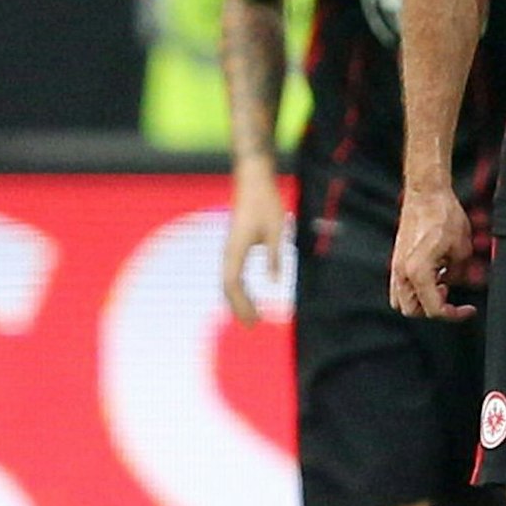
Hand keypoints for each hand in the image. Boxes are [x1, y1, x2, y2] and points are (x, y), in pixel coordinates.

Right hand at [222, 160, 286, 326]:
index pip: (233, 285)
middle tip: (253, 325)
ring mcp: (230, 249)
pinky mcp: (235, 245)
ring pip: (228, 281)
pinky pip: (232, 272)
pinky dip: (238, 288)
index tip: (254, 320)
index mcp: (236, 250)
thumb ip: (275, 256)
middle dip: (239, 307)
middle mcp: (228, 252)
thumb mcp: (277, 230)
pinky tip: (246, 295)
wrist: (253, 180)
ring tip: (251, 315)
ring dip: (238, 299)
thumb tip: (274, 282)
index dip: (242, 304)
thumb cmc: (266, 203)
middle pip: (228, 287)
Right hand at [389, 182, 476, 319]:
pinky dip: (414, 289)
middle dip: (433, 308)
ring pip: (402, 301)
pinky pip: (400, 286)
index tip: (468, 309)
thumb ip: (458, 274)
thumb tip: (452, 284)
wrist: (426, 194)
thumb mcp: (462, 249)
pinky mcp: (395, 259)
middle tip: (450, 292)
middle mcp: (402, 273)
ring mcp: (395, 266)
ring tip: (440, 283)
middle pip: (412, 311)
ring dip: (421, 300)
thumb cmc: (444, 216)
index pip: (434, 309)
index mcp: (418, 273)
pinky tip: (432, 273)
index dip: (454, 314)